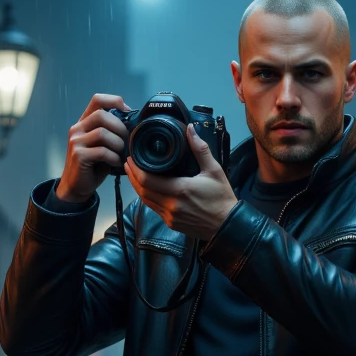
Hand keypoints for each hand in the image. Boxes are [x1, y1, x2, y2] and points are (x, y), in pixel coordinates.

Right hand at [55, 93, 129, 202]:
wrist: (76, 186)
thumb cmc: (93, 166)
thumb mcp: (102, 145)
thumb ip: (111, 132)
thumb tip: (132, 124)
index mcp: (84, 122)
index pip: (97, 100)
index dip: (114, 101)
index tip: (128, 113)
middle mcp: (77, 129)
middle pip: (101, 115)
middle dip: (119, 127)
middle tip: (126, 141)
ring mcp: (76, 141)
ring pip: (102, 133)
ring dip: (117, 144)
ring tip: (120, 154)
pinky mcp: (78, 156)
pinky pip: (101, 151)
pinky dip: (113, 157)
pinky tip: (115, 163)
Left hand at [125, 125, 237, 240]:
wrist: (228, 226)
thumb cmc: (222, 198)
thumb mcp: (214, 170)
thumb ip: (200, 149)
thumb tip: (190, 129)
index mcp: (179, 190)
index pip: (147, 180)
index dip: (135, 169)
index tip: (131, 158)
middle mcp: (171, 205)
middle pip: (142, 191)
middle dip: (132, 177)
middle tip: (128, 163)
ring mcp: (170, 217)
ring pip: (146, 201)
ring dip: (138, 188)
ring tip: (134, 174)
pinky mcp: (172, 224)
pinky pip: (154, 209)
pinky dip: (147, 198)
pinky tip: (147, 189)